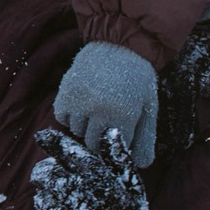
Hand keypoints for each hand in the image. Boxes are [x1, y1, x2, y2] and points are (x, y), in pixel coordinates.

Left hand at [29, 126, 181, 209]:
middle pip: (45, 173)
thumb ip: (120, 160)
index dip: (54, 142)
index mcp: (101, 185)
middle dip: (45, 170)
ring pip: (41, 195)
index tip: (43, 135)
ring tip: (69, 205)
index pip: (71, 155)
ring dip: (49, 194)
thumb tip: (110, 131)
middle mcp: (81, 201)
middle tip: (53, 174)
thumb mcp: (133, 190)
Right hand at [53, 40, 159, 167]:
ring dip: (85, 126)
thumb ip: (145, 138)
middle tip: (107, 124)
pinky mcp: (66, 90)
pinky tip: (82, 105)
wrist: (121, 42)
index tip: (117, 140)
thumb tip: (141, 166)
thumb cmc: (138, 77)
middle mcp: (99, 110)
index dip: (115, 148)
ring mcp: (81, 100)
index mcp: (123, 116)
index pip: (113, 150)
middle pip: (93, 144)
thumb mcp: (148, 107)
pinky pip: (62, 117)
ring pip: (76, 131)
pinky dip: (69, 116)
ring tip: (97, 109)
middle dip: (100, 140)